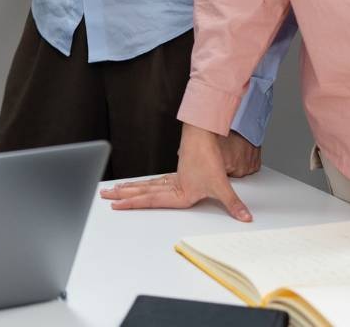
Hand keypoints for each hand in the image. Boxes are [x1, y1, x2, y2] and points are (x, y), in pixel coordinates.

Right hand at [99, 124, 252, 221]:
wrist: (204, 133)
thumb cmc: (209, 157)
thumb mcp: (222, 184)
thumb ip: (233, 204)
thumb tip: (245, 218)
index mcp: (179, 192)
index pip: (150, 199)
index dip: (132, 203)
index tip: (116, 205)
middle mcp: (172, 186)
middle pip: (143, 191)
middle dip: (123, 195)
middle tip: (104, 196)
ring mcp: (173, 178)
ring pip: (146, 185)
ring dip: (129, 188)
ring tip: (113, 190)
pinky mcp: (177, 172)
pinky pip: (155, 181)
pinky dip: (143, 184)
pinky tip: (139, 186)